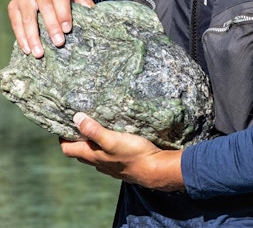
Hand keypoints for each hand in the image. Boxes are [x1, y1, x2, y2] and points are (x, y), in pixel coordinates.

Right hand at [7, 0, 94, 57]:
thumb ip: (86, 6)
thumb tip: (98, 20)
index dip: (63, 12)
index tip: (68, 29)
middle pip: (45, 5)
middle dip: (51, 26)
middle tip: (58, 43)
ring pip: (28, 16)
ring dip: (33, 36)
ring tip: (40, 53)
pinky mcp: (13, 4)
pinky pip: (16, 22)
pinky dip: (21, 37)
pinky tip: (28, 49)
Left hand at [60, 113, 183, 190]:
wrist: (155, 169)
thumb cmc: (133, 153)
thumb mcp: (112, 139)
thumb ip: (94, 130)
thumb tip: (76, 118)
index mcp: (92, 156)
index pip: (68, 149)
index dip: (62, 138)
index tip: (63, 123)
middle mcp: (98, 162)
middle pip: (80, 151)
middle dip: (76, 137)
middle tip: (79, 120)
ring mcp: (109, 165)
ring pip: (94, 153)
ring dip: (91, 141)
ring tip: (96, 125)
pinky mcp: (121, 164)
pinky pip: (106, 155)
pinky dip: (104, 146)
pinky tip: (114, 136)